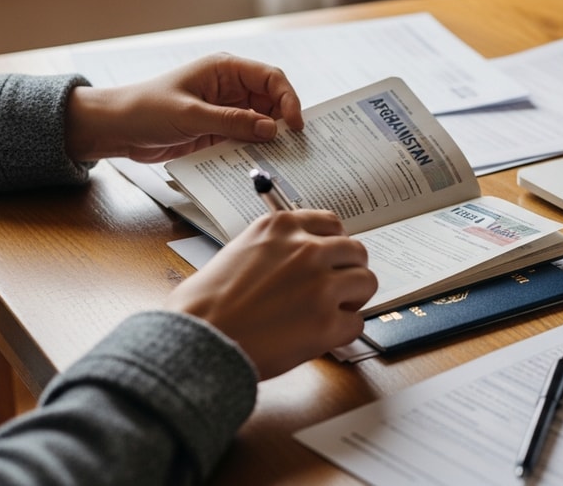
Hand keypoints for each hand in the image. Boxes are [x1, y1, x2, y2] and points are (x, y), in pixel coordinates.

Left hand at [65, 53, 304, 162]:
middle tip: (292, 145)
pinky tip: (259, 161)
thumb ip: (232, 122)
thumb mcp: (190, 115)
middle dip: (283, 120)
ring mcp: (225, 109)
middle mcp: (230, 87)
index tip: (295, 124)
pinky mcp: (218, 130)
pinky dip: (255, 148)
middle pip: (271, 101)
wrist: (116, 128)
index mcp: (224, 70)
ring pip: (262, 121)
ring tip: (278, 156)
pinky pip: (246, 138)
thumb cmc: (146, 109)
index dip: (288, 98)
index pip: (271, 78)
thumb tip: (271, 129)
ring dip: (270, 137)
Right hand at [165, 209, 377, 379]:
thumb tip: (297, 259)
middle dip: (348, 272)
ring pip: (367, 283)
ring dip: (352, 299)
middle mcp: (307, 249)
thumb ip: (275, 249)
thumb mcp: (238, 251)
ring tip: (328, 314)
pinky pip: (357, 323)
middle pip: (356, 251)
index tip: (331, 259)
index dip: (334, 245)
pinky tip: (320, 337)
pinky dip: (342, 332)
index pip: (332, 223)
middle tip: (333, 291)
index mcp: (282, 227)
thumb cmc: (203, 305)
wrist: (196, 340)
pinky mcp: (327, 322)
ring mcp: (321, 285)